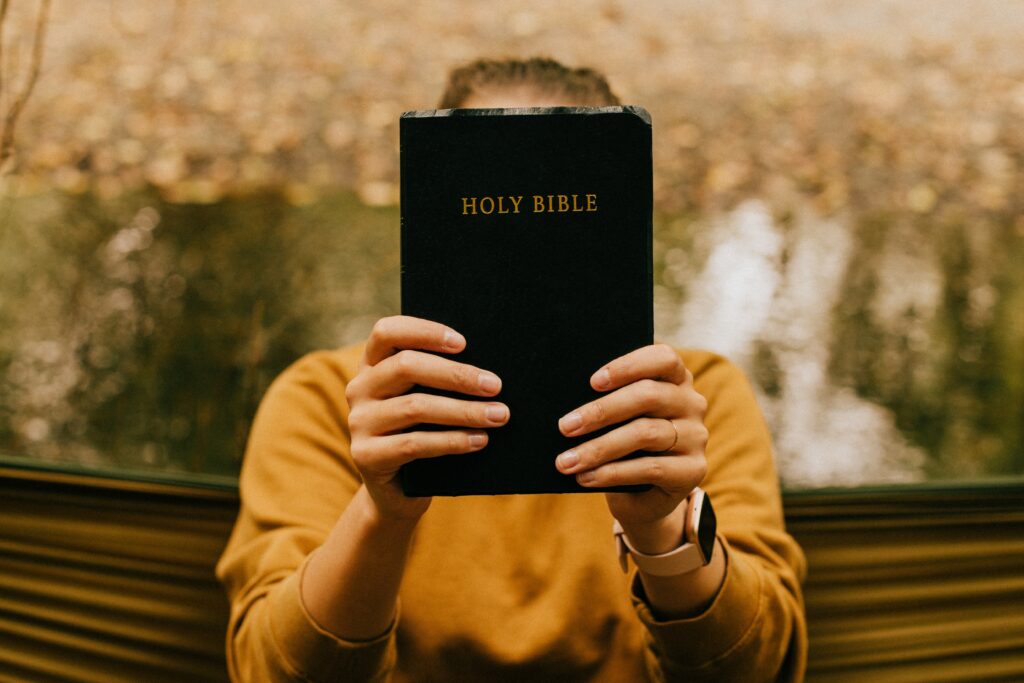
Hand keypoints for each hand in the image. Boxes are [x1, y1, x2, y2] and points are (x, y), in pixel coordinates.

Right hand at [345, 315, 508, 520]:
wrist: (397, 491)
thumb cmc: (422, 433)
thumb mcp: (426, 399)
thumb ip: (439, 381)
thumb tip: (487, 371)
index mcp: (372, 365)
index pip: (387, 332)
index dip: (424, 331)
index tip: (463, 342)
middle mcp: (359, 388)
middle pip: (406, 366)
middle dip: (456, 375)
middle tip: (494, 385)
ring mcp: (358, 422)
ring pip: (415, 407)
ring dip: (463, 410)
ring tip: (497, 415)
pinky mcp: (366, 456)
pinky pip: (414, 444)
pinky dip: (452, 441)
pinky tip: (480, 440)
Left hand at [555, 344, 708, 551]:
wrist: (644, 494)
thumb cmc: (623, 444)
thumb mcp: (617, 419)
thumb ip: (607, 401)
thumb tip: (568, 401)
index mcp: (675, 379)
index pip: (663, 358)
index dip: (628, 366)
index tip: (593, 382)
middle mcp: (691, 403)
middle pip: (648, 396)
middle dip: (601, 411)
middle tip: (565, 427)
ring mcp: (696, 437)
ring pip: (645, 433)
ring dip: (599, 447)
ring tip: (567, 461)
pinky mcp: (693, 470)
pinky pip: (650, 468)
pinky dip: (612, 473)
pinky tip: (586, 477)